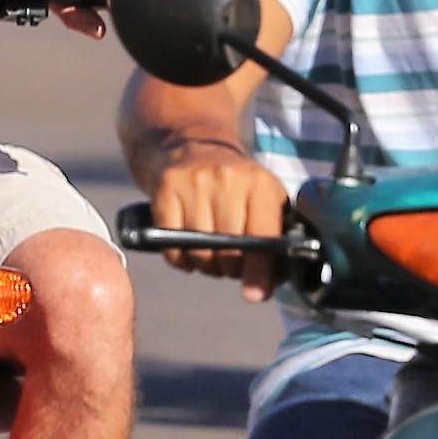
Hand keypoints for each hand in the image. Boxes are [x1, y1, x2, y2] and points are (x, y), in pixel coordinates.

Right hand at [149, 141, 293, 300]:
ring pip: (199, 251)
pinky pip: (172, 246)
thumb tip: (263, 288)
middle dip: (230, 269)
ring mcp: (194, 182)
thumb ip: (272, 239)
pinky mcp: (165, 188)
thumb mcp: (262, 199)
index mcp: (261, 184)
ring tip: (209, 254)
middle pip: (229, 250)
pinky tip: (187, 246)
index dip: (259, 272)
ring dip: (205, 265)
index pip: (263, 237)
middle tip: (229, 265)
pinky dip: (180, 257)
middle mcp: (228, 179)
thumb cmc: (234, 184)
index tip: (255, 295)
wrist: (190, 143)